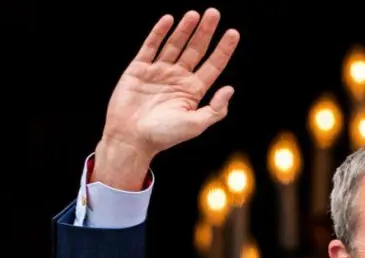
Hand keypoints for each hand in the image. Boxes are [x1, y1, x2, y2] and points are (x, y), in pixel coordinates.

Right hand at [99, 10, 239, 165]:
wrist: (131, 138)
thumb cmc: (164, 136)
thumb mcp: (195, 125)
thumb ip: (215, 109)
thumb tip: (230, 89)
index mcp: (193, 91)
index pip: (213, 65)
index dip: (223, 49)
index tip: (233, 32)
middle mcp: (178, 78)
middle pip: (195, 50)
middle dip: (205, 32)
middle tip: (214, 13)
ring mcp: (158, 71)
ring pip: (174, 45)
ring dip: (185, 29)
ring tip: (195, 14)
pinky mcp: (139, 69)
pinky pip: (150, 47)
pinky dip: (159, 33)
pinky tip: (169, 20)